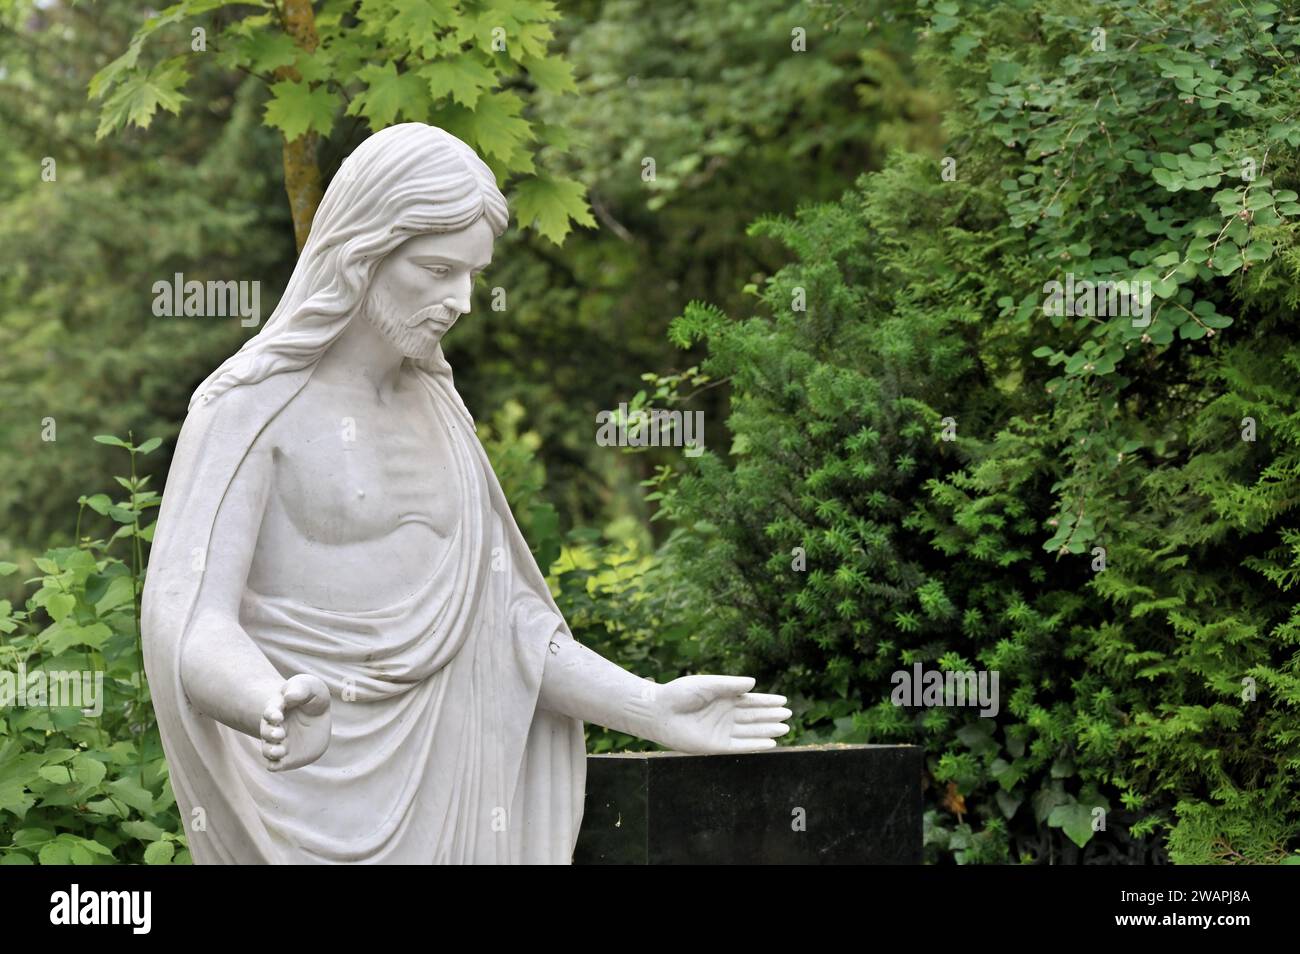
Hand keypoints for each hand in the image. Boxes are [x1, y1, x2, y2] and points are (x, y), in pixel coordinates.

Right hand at [259, 674, 331, 771]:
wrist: (317, 714)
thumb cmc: (310, 697)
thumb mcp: (309, 686)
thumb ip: (300, 689)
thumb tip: (288, 697)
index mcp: (277, 710)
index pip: (270, 713)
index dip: (272, 715)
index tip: (278, 716)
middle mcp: (275, 727)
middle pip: (266, 732)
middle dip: (271, 734)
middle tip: (280, 733)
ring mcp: (280, 743)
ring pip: (268, 750)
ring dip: (271, 751)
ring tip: (279, 751)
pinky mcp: (287, 756)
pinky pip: (275, 765)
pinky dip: (275, 765)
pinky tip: (278, 765)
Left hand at [648, 675, 789, 753]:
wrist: (659, 712)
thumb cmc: (680, 694)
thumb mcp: (707, 685)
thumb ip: (730, 685)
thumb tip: (753, 683)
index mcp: (723, 698)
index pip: (750, 700)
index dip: (767, 701)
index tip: (783, 701)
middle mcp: (725, 715)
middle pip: (753, 716)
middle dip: (770, 716)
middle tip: (788, 715)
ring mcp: (721, 730)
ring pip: (750, 731)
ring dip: (767, 731)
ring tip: (784, 728)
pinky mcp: (716, 745)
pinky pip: (740, 746)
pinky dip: (755, 745)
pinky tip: (770, 744)